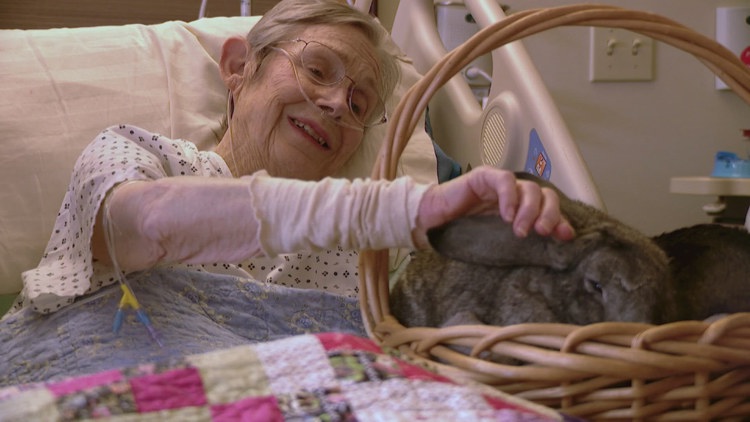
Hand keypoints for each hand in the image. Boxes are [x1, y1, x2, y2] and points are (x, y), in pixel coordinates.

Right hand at [412, 166, 574, 248]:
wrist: (432, 225)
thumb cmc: (463, 236)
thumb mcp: (499, 243)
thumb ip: (522, 242)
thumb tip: (551, 248)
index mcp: (522, 211)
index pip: (550, 210)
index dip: (561, 221)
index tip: (564, 237)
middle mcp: (516, 196)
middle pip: (546, 196)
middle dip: (549, 214)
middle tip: (541, 232)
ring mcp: (501, 185)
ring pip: (529, 188)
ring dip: (530, 209)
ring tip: (520, 230)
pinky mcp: (485, 177)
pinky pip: (505, 180)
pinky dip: (510, 196)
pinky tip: (506, 215)